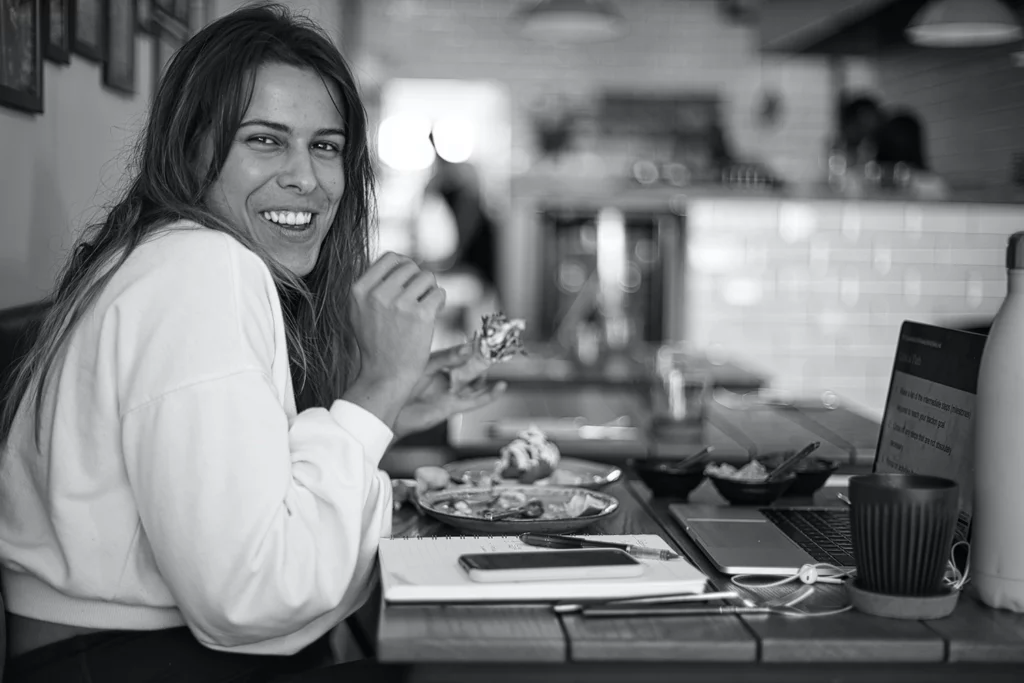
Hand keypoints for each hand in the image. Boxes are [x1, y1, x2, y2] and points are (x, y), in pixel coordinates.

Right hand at [344, 253, 445, 426]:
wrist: (386, 374)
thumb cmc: (375, 343)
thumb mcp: (359, 311)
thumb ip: (372, 285)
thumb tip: (399, 260)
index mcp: (359, 290)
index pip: (390, 258)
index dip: (405, 265)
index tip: (409, 281)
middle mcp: (377, 294)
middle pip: (411, 266)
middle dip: (419, 280)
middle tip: (418, 298)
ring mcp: (399, 304)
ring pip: (428, 277)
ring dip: (430, 290)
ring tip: (424, 307)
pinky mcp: (420, 314)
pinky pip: (439, 293)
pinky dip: (439, 303)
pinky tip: (432, 315)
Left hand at [393, 344, 506, 439]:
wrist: (390, 412)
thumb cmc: (400, 387)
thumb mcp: (425, 366)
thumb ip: (447, 358)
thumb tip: (468, 348)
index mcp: (438, 365)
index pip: (460, 352)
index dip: (474, 345)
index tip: (486, 336)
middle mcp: (446, 378)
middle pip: (470, 367)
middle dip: (483, 358)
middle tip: (496, 347)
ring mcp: (450, 393)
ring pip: (475, 383)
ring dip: (486, 374)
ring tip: (498, 361)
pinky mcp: (452, 406)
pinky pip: (475, 401)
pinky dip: (489, 395)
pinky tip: (501, 387)